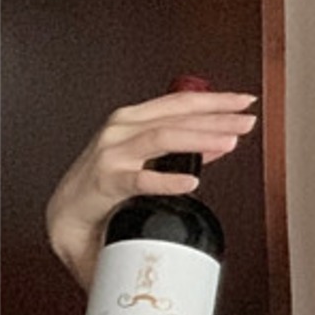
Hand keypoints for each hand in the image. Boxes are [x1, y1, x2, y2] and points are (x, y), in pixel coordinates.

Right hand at [46, 90, 257, 288]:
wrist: (68, 214)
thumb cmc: (105, 183)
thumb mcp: (149, 160)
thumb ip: (184, 150)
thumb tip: (222, 141)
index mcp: (133, 120)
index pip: (179, 102)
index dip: (214, 100)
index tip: (244, 100)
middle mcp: (122, 129)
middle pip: (176, 116)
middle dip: (216, 117)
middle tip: (246, 120)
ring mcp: (112, 152)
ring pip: (162, 137)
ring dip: (199, 138)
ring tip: (230, 142)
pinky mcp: (105, 180)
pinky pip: (140, 179)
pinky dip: (168, 180)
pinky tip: (190, 182)